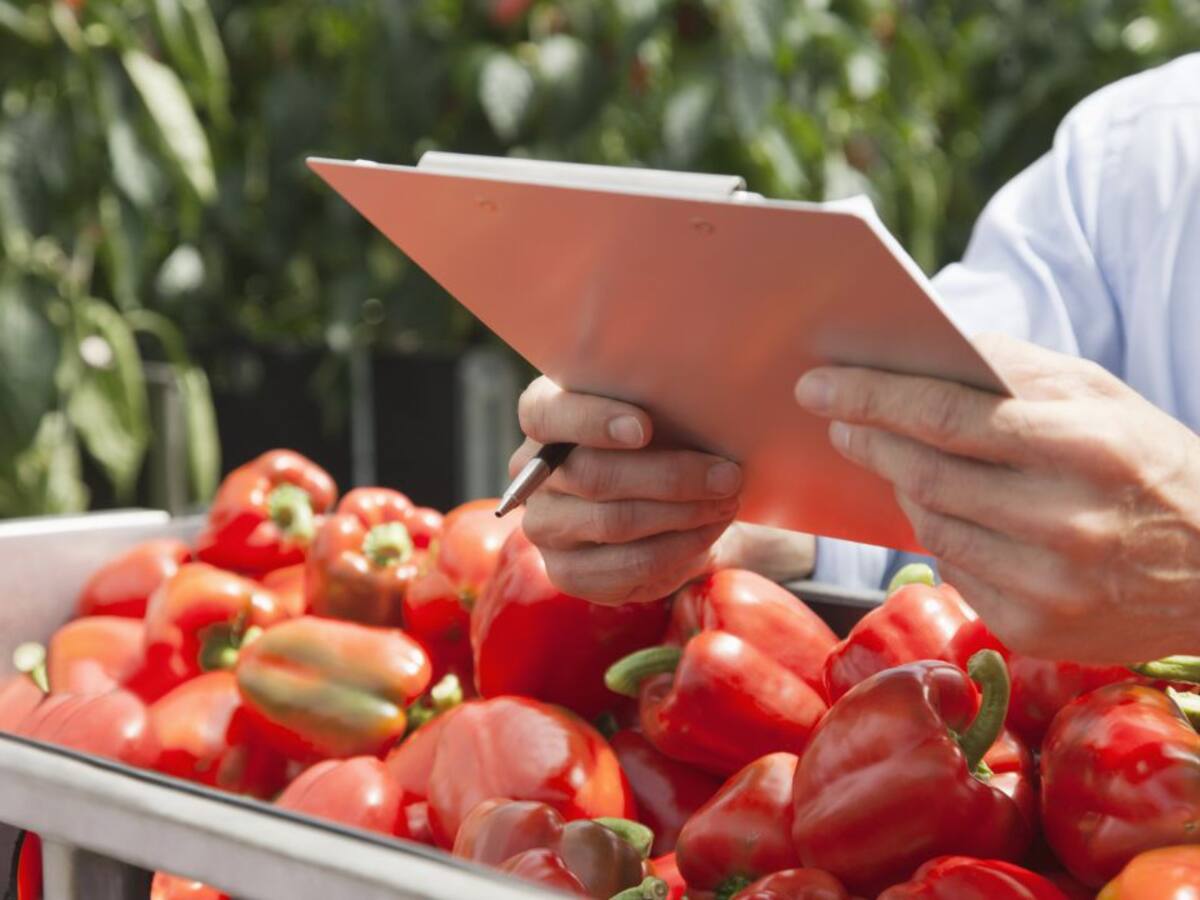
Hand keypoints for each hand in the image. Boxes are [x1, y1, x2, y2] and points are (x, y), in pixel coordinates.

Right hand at [512, 377, 813, 603]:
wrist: (673, 507)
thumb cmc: (666, 442)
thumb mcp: (662, 411)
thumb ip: (662, 401)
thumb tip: (703, 398)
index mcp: (543, 418)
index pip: (545, 415)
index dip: (591, 422)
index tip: (644, 428)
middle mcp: (534, 475)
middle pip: (592, 476)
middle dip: (669, 477)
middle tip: (727, 476)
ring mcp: (544, 528)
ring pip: (614, 523)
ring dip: (682, 515)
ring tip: (727, 502)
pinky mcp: (568, 573)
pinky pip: (626, 567)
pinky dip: (677, 550)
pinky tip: (708, 533)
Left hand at [795, 333, 1199, 663]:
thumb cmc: (1150, 462)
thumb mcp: (1100, 396)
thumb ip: (1012, 371)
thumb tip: (919, 355)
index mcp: (1083, 446)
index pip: (946, 416)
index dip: (871, 398)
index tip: (818, 386)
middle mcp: (1064, 521)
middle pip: (925, 474)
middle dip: (868, 441)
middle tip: (834, 419)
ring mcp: (1048, 584)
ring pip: (932, 525)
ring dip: (902, 487)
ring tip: (895, 459)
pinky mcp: (1035, 629)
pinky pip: (954, 570)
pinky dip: (942, 535)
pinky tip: (950, 513)